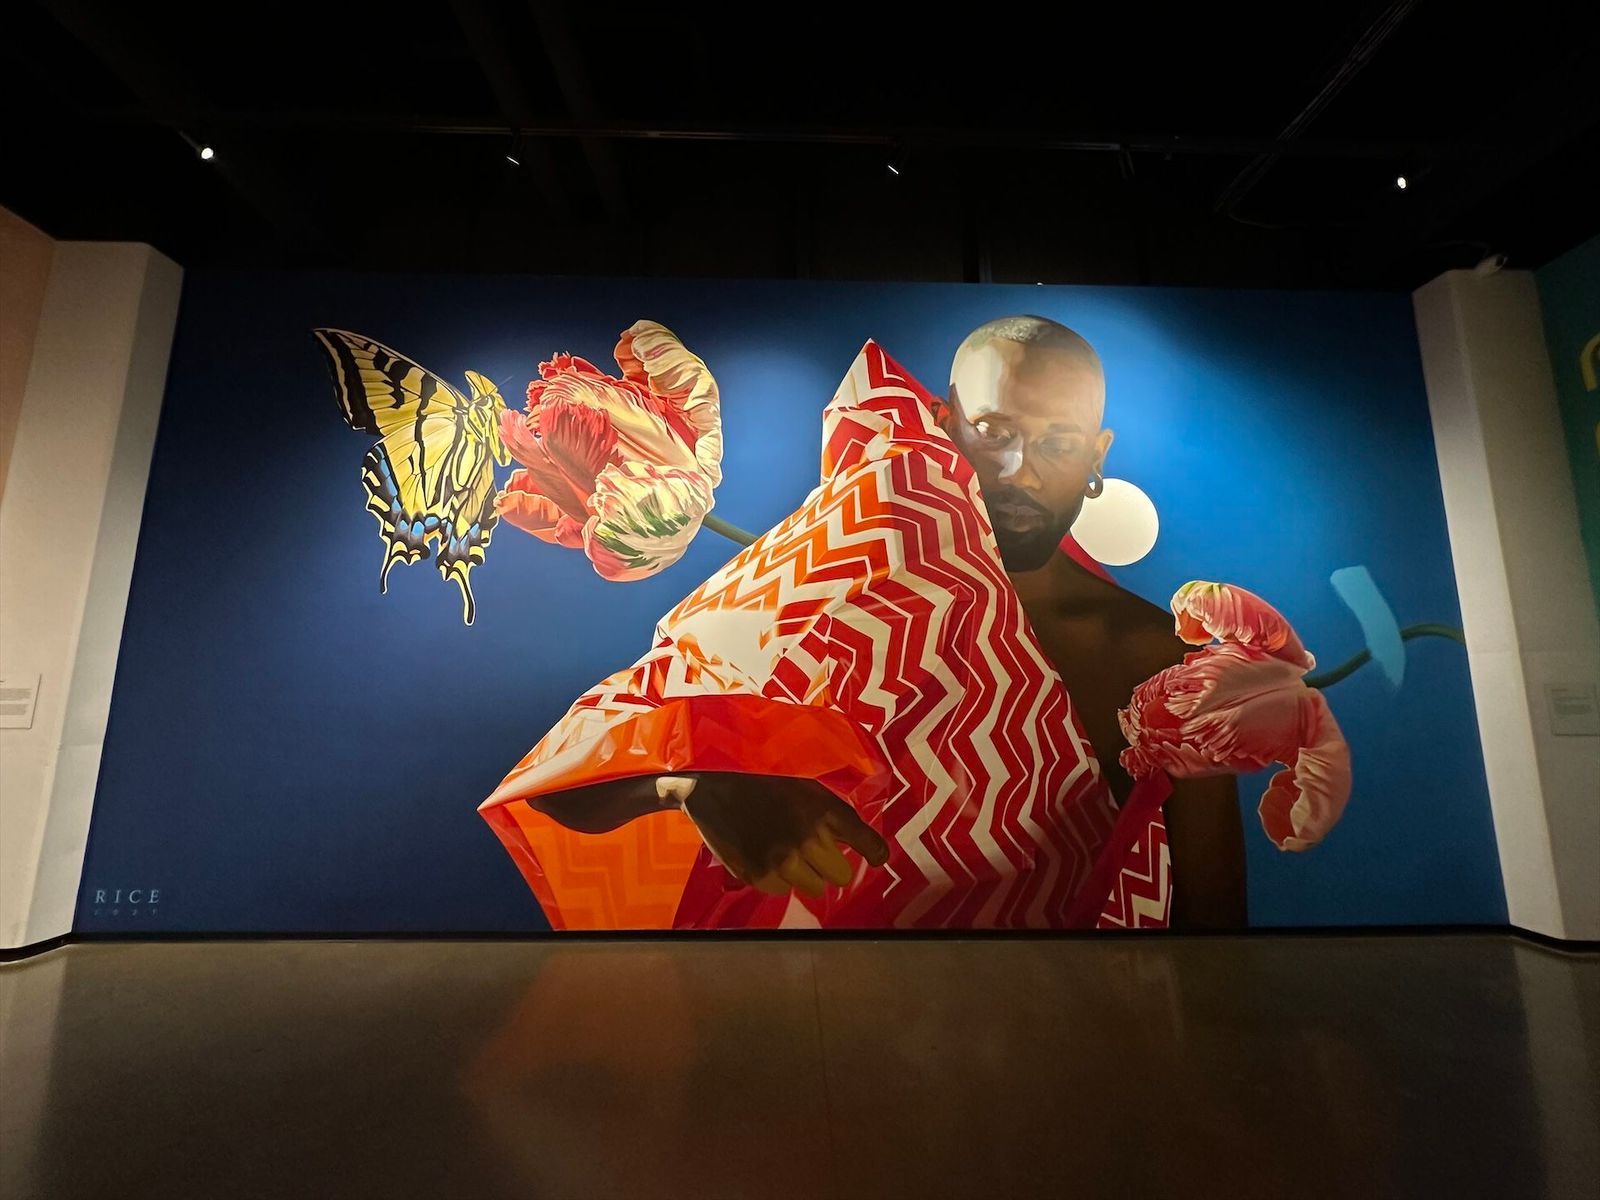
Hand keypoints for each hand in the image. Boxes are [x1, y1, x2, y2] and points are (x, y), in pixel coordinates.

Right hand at [680, 773, 889, 898]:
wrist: (712, 782)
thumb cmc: (763, 779)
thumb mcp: (805, 784)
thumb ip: (830, 813)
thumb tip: (855, 843)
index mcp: (824, 809)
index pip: (866, 842)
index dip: (874, 853)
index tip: (876, 859)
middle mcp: (809, 837)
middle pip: (841, 875)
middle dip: (830, 865)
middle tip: (813, 852)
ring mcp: (783, 859)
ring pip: (814, 887)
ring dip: (804, 874)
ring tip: (784, 852)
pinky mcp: (759, 874)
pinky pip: (783, 890)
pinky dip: (777, 879)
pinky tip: (764, 857)